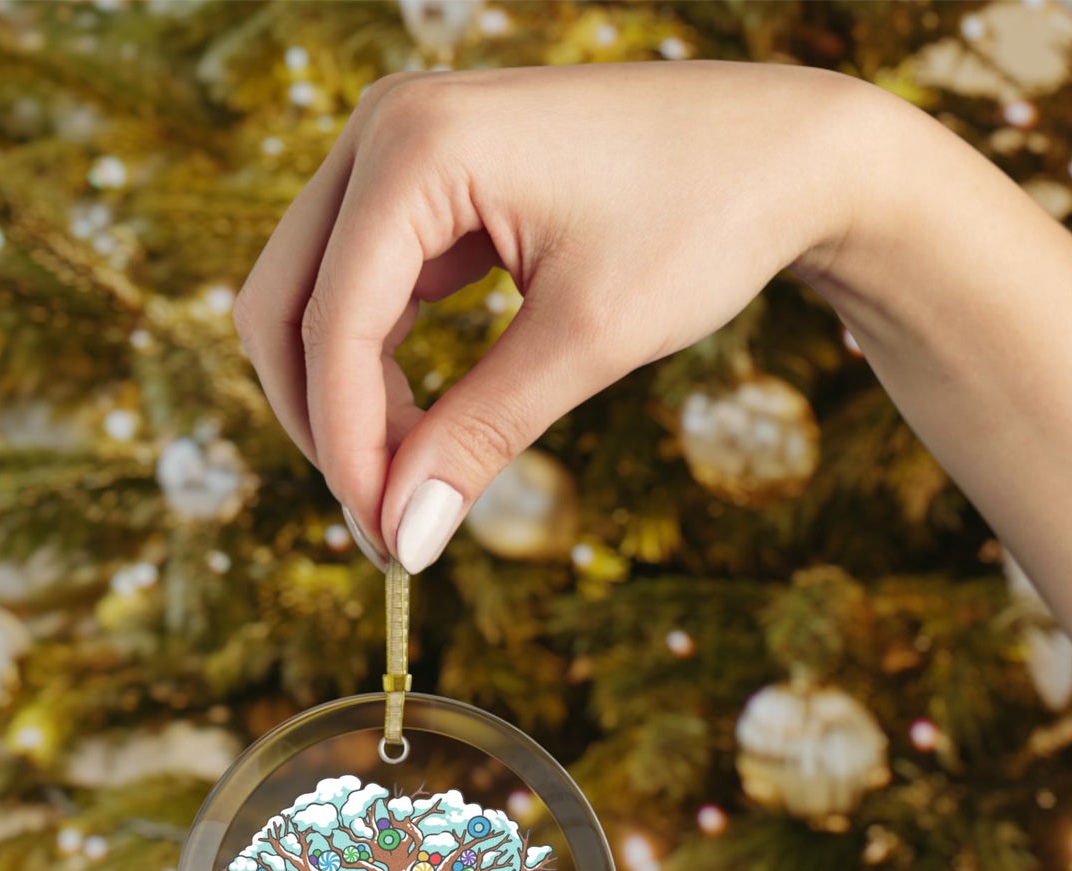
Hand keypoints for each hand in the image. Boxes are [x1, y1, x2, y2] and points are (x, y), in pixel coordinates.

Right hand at [232, 61, 868, 571]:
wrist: (788, 152)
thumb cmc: (705, 219)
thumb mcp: (587, 341)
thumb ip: (479, 437)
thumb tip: (403, 537)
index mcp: (417, 145)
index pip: (332, 325)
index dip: (347, 447)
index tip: (386, 540)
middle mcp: (386, 130)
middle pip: (283, 306)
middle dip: (324, 424)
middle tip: (384, 522)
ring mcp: (399, 151)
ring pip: (312, 302)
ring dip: (345, 403)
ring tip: (411, 486)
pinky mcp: (425, 184)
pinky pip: (362, 290)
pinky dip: (378, 369)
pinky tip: (424, 430)